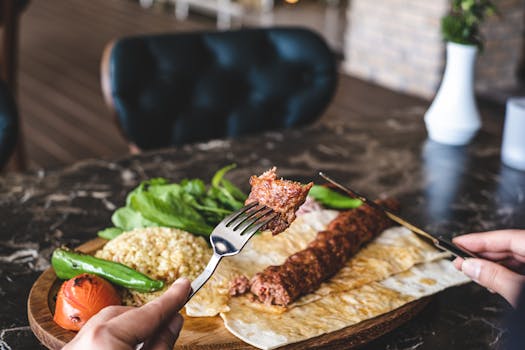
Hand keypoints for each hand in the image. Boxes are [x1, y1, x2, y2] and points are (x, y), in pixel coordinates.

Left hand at [63, 278, 190, 349]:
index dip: (171, 298)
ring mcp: (73, 348)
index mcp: (106, 338)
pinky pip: (93, 339)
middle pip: (123, 313)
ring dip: (129, 329)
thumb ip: (162, 343)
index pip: (148, 312)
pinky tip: (126, 349)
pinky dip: (112, 341)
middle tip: (170, 321)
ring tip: (148, 341)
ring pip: (106, 325)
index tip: (185, 286)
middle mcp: (83, 338)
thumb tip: (173, 321)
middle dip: (146, 317)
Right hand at [453, 230, 524, 306]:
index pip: (505, 237)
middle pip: (508, 246)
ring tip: (473, 272)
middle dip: (481, 255)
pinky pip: (521, 267)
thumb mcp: (518, 291)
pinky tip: (493, 281)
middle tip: (459, 260)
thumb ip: (495, 277)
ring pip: (514, 258)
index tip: (457, 242)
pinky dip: (505, 273)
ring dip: (492, 265)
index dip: (478, 240)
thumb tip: (470, 266)